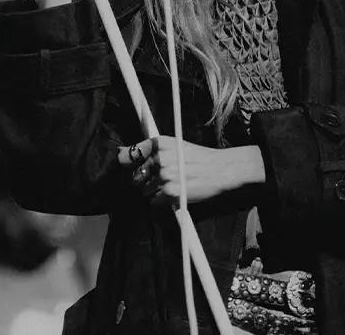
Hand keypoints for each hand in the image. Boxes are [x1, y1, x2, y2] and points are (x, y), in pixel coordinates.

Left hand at [119, 137, 265, 205]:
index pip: (131, 153)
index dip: (125, 160)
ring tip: (169, 185)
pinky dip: (160, 201)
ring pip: (144, 190)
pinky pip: (154, 201)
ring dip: (152, 191)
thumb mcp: (175, 145)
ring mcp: (164, 176)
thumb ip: (153, 150)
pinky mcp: (169, 192)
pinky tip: (173, 193)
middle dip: (142, 180)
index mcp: (160, 143)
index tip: (124, 163)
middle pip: (136, 175)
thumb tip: (125, 154)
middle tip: (157, 179)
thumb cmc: (199, 158)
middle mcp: (159, 158)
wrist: (220, 169)